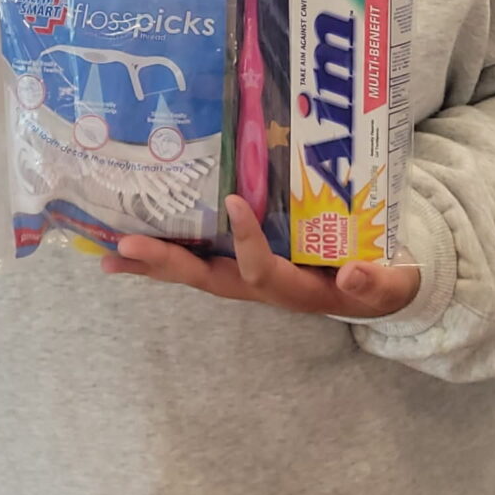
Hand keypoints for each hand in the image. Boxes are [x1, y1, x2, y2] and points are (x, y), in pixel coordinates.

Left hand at [100, 196, 422, 317]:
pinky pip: (193, 262)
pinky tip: (124, 245)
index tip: (234, 202)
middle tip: (123, 249)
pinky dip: (159, 257)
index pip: (262, 270)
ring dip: (150, 265)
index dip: (247, 242)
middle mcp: (258, 286)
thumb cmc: (377, 283)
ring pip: (192, 273)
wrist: (369, 292)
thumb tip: (356, 274)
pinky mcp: (236, 265)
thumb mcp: (387, 285)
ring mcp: (243, 278)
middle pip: (206, 279)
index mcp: (293, 289)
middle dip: (166, 263)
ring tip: (106, 255)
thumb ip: (376, 282)